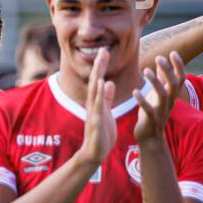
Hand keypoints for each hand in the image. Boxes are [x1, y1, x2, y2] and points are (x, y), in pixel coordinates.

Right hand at [78, 48, 116, 165]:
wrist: (94, 153)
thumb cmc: (101, 134)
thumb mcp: (105, 113)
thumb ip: (107, 98)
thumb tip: (109, 82)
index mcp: (97, 102)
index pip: (99, 81)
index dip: (102, 66)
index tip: (105, 51)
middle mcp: (93, 105)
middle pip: (95, 82)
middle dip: (99, 66)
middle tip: (103, 50)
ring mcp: (93, 113)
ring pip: (94, 92)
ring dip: (97, 77)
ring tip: (101, 63)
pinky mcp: (96, 123)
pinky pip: (98, 106)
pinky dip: (100, 95)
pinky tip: (103, 85)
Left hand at [135, 52, 185, 143]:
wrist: (149, 138)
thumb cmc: (152, 114)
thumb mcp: (158, 96)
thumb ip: (162, 82)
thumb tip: (164, 66)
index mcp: (171, 96)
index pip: (180, 78)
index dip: (179, 66)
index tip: (172, 52)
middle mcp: (169, 102)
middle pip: (174, 84)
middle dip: (168, 70)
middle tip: (159, 58)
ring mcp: (161, 111)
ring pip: (163, 94)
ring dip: (155, 81)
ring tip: (145, 70)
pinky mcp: (151, 120)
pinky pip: (149, 109)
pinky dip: (142, 100)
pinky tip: (134, 91)